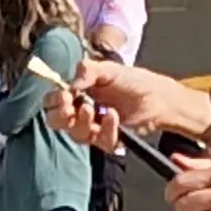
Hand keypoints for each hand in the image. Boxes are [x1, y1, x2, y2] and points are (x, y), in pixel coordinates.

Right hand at [51, 59, 203, 151]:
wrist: (158, 96)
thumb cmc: (133, 81)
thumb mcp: (109, 69)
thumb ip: (88, 70)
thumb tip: (71, 84)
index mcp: (77, 95)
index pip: (52, 103)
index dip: (53, 102)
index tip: (63, 95)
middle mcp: (82, 114)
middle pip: (57, 123)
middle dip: (60, 116)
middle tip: (69, 106)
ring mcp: (95, 129)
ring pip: (77, 135)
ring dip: (81, 122)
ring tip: (92, 108)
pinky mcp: (110, 140)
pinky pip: (101, 141)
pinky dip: (106, 128)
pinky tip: (114, 115)